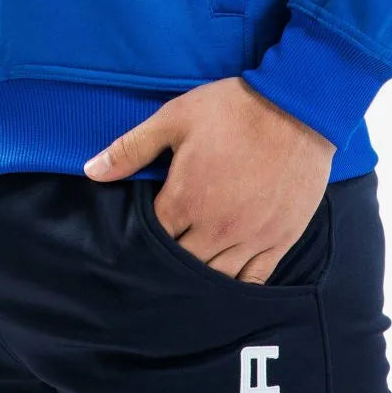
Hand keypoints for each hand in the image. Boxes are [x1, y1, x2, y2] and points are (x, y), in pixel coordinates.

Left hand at [84, 77, 335, 283]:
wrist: (300, 104)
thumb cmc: (234, 109)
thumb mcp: (174, 119)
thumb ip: (131, 149)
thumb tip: (91, 171)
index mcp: (186, 201)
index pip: (152, 240)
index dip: (142, 242)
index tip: (138, 240)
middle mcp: (216, 228)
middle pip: (180, 265)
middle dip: (167, 264)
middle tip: (160, 261)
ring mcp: (250, 238)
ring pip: (214, 278)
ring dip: (197, 279)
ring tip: (186, 276)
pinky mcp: (279, 239)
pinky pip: (253, 279)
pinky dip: (235, 287)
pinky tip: (222, 288)